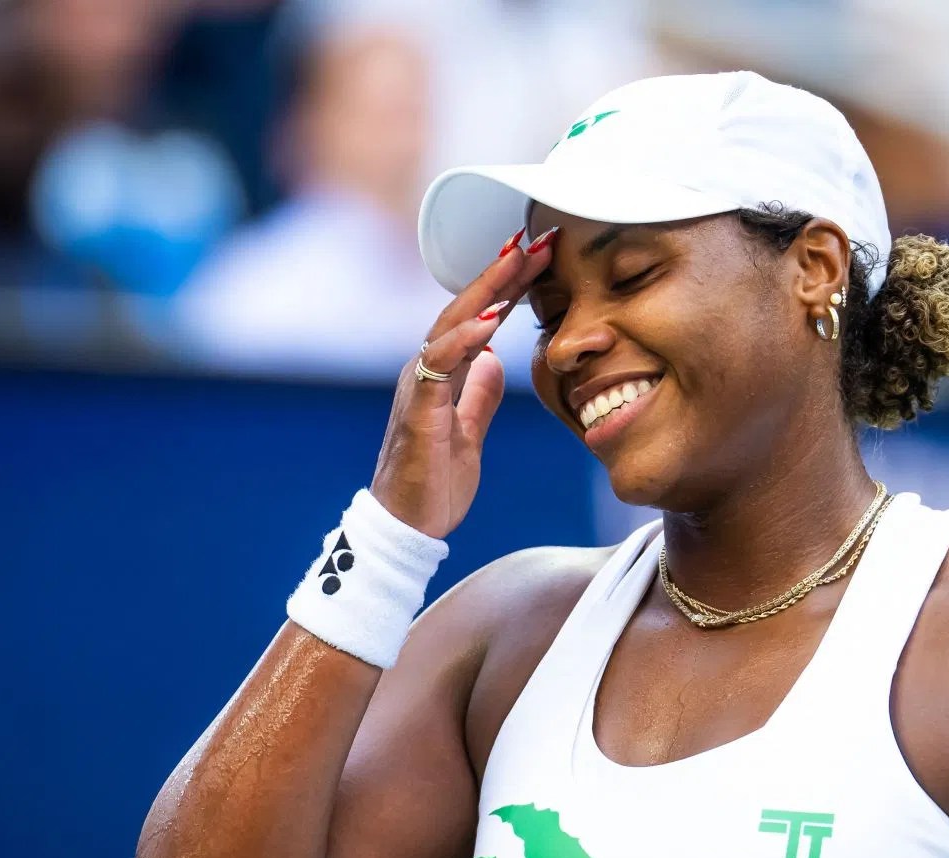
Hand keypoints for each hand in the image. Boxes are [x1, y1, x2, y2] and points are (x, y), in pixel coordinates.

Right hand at [370, 228, 556, 537]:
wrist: (407, 528)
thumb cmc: (433, 483)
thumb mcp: (469, 433)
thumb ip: (479, 396)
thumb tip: (496, 360)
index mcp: (442, 373)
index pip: (479, 316)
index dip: (508, 285)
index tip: (541, 253)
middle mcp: (426, 369)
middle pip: (466, 307)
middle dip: (503, 271)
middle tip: (537, 237)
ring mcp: (419, 387)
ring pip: (452, 325)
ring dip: (486, 291)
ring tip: (518, 261)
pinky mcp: (418, 411)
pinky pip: (439, 366)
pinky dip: (464, 340)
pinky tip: (491, 321)